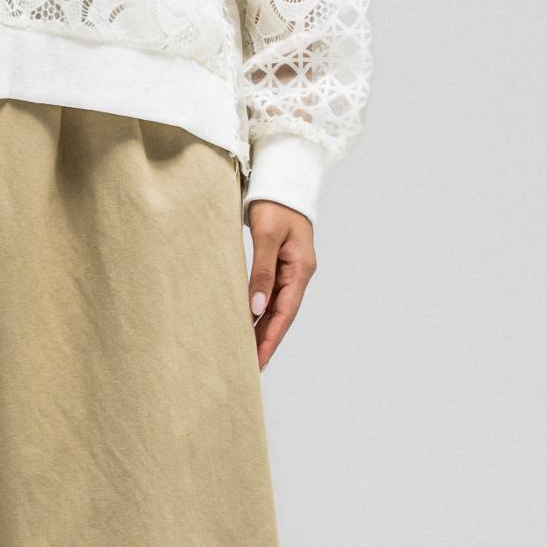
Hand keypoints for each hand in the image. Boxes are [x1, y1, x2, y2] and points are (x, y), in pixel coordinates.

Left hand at [246, 201, 315, 370]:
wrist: (282, 180)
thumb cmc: (275, 204)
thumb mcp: (266, 236)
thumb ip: (261, 271)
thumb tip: (256, 307)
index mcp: (301, 269)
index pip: (285, 313)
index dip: (271, 339)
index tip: (258, 361)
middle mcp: (299, 273)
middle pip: (282, 315)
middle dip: (267, 341)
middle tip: (249, 367)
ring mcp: (291, 270)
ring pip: (276, 307)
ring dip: (263, 329)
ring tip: (246, 351)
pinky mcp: (281, 264)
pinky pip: (271, 294)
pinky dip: (260, 311)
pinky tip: (248, 323)